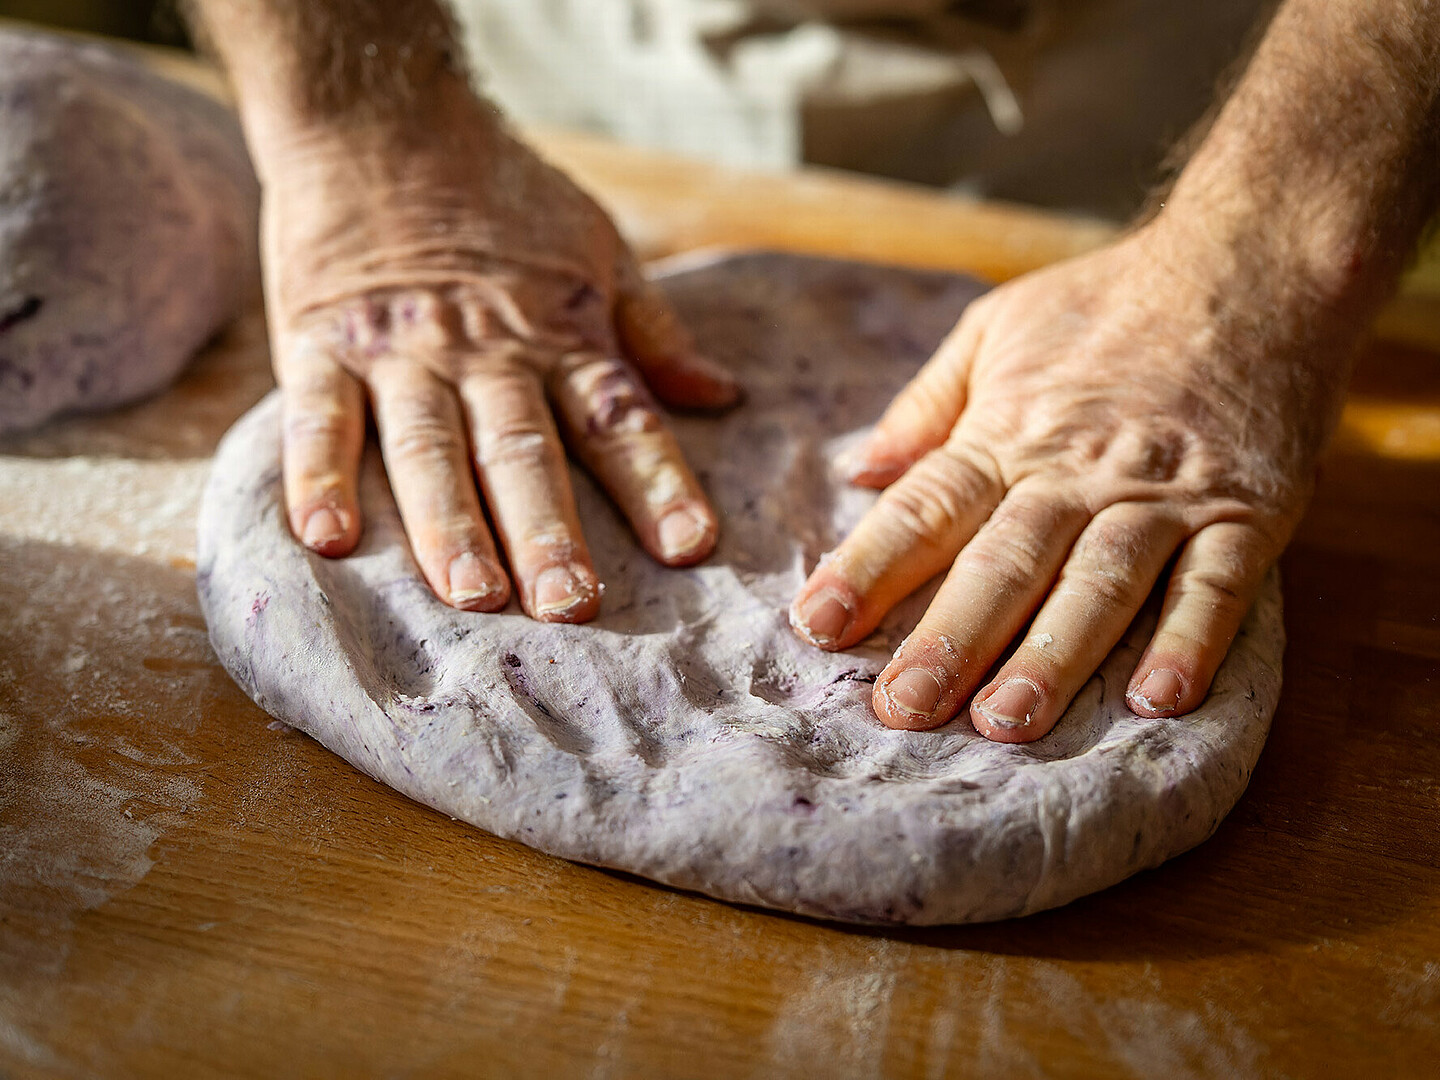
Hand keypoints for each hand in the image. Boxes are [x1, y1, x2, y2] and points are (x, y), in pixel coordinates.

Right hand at [261, 77, 736, 619]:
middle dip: (549, 531)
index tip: (690, 547)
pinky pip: (318, 417)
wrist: (382, 117)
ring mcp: (401, 351)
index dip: (657, 483)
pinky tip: (327, 537)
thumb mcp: (600, 247)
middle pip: (523, 450)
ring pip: (429, 446)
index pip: (619, 419)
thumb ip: (654, 330)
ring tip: (472, 594)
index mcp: (561, 336)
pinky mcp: (320, 344)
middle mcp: (486, 352)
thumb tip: (723, 396)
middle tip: (570, 605)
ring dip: (449, 524)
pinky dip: (318, 475)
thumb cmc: (503, 193)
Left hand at [789, 222, 1351, 740]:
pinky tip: (1158, 699)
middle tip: (902, 708)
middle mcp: (1078, 471)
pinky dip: (1192, 641)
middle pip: (1004, 561)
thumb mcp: (995, 327)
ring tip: (1005, 722)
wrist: (1253, 260)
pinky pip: (1217, 583)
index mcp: (1008, 434)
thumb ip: (925, 405)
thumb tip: (857, 471)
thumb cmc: (1109, 303)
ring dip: (1053, 657)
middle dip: (949, 639)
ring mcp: (1164, 494)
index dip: (870, 569)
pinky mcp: (1247, 510)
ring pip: (1100, 583)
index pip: (926, 509)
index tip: (817, 625)